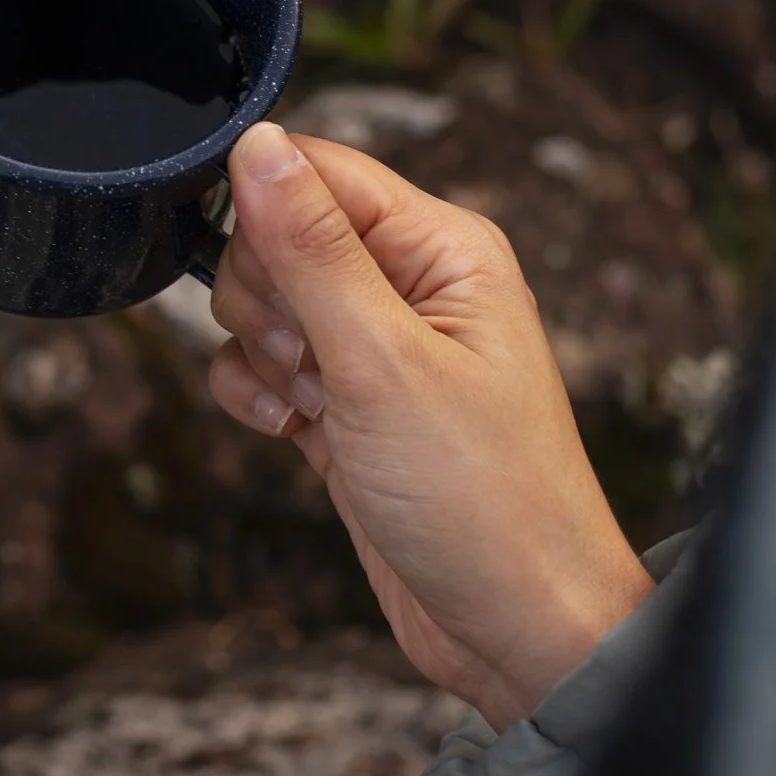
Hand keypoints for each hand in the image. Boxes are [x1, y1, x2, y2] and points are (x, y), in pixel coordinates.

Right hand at [209, 123, 651, 729]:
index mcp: (443, 247)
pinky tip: (296, 433)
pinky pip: (264, 365)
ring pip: (263, 302)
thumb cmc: (487, 501)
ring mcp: (379, 349)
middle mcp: (413, 285)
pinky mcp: (349, 407)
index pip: (319, 169)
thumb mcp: (383, 362)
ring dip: (263, 354)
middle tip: (317, 361)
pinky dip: (259, 397)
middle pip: (278, 233)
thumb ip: (312, 248)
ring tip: (320, 405)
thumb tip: (257, 144)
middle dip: (268, 299)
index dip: (266, 210)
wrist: (518, 631)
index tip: (272, 281)